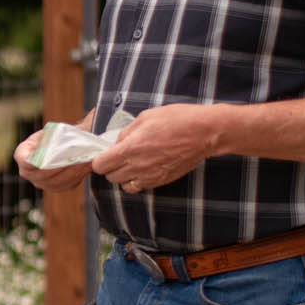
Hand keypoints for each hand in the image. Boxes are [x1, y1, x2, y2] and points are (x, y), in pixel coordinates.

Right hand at [14, 128, 93, 193]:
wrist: (62, 143)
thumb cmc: (54, 134)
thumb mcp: (50, 132)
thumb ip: (51, 138)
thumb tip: (58, 146)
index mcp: (22, 155)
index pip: (25, 161)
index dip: (35, 162)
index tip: (49, 156)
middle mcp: (27, 172)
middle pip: (43, 175)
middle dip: (60, 167)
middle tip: (74, 159)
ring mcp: (40, 183)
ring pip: (57, 181)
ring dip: (72, 172)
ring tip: (84, 162)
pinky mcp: (55, 187)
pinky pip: (66, 185)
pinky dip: (78, 176)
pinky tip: (86, 167)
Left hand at [90, 104, 221, 191]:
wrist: (205, 133)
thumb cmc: (177, 120)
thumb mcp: (145, 117)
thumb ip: (126, 132)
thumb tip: (117, 143)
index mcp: (130, 149)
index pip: (100, 165)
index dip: (100, 159)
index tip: (105, 154)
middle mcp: (138, 166)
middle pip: (110, 177)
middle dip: (111, 167)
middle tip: (119, 156)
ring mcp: (150, 176)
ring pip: (124, 185)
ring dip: (123, 176)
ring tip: (131, 163)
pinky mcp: (162, 181)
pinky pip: (140, 187)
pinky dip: (137, 181)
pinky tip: (144, 168)